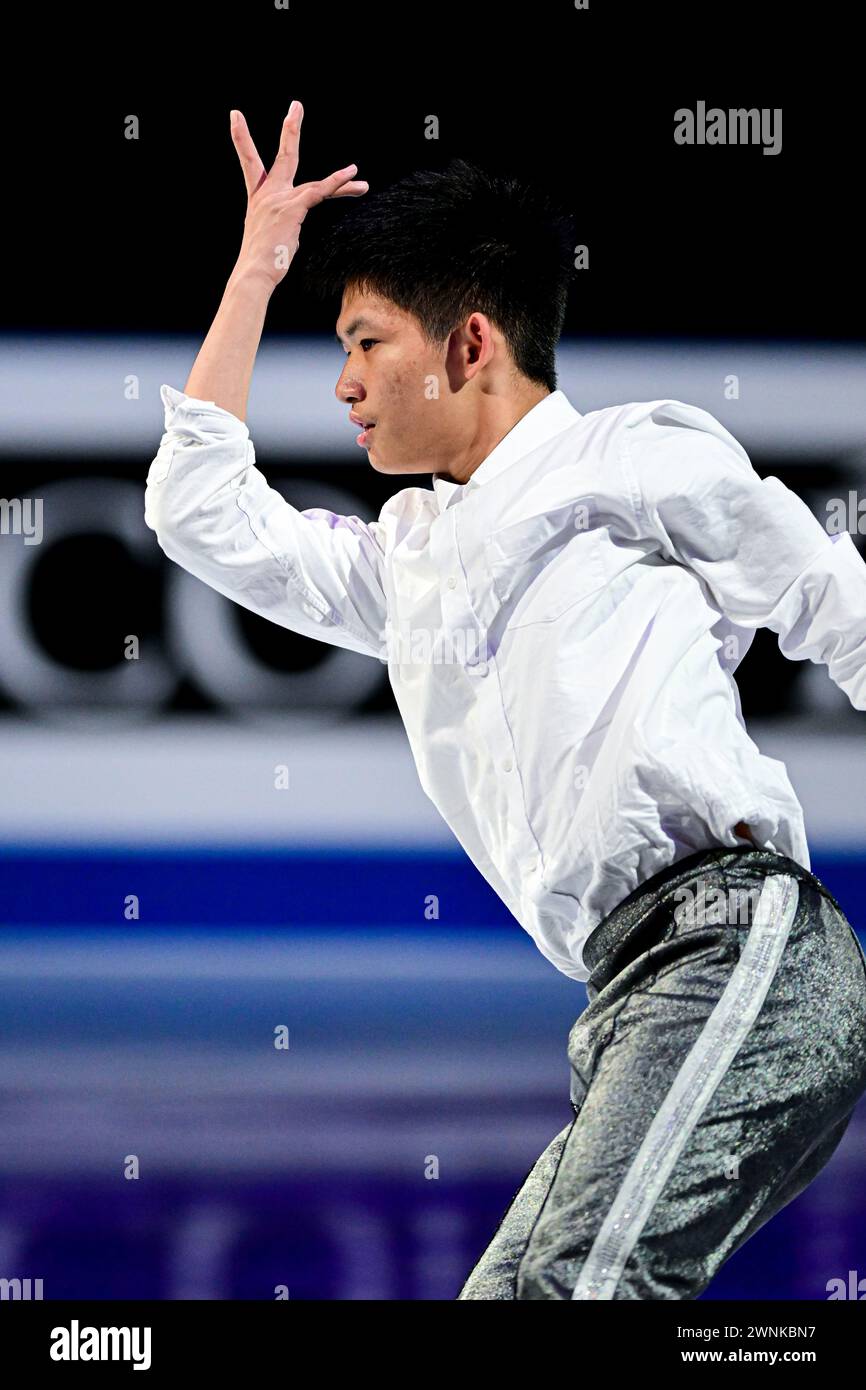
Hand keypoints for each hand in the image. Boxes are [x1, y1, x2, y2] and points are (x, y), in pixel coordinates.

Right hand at [229, 102, 367, 289]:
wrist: (253, 274)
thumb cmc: (260, 264)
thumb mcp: (269, 238)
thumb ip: (284, 225)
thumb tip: (295, 229)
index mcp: (258, 199)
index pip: (250, 163)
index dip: (242, 139)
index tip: (235, 116)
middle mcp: (267, 195)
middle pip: (283, 156)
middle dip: (290, 129)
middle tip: (296, 107)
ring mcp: (280, 200)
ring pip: (316, 184)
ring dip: (340, 181)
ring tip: (356, 172)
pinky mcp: (293, 209)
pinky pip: (321, 193)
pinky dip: (338, 185)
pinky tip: (353, 178)